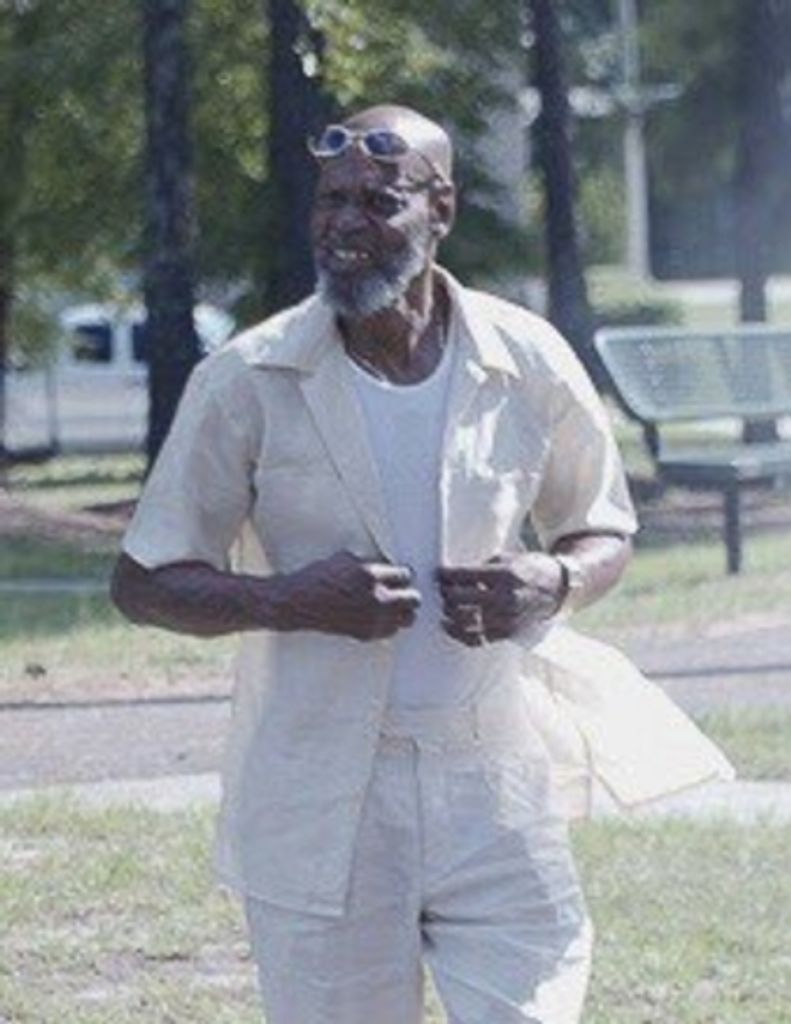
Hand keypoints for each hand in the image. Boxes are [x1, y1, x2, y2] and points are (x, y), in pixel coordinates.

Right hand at [279, 551, 420, 640]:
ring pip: (407, 619)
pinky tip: (378, 617)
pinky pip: (391, 631)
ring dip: (402, 611)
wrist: (299, 603)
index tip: (400, 576)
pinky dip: (389, 624)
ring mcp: (372, 618)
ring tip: (392, 607)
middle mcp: (375, 598)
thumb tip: (387, 567)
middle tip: (402, 592)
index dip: (403, 575)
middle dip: (408, 594)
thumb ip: (370, 564)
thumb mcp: (345, 559)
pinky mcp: (366, 633)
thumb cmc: (318, 579)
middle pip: (413, 599)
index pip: (405, 575)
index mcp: (370, 575)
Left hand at [437, 553, 562, 645]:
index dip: (446, 575)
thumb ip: (481, 568)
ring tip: (444, 607)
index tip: (437, 574)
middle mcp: (505, 598)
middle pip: (460, 599)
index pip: (464, 576)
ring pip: (465, 621)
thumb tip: (455, 576)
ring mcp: (506, 618)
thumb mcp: (507, 560)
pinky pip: (476, 638)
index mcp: (504, 576)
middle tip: (440, 590)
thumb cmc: (531, 570)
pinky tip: (449, 625)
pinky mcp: (506, 633)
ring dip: (449, 613)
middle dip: (445, 594)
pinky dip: (459, 633)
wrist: (557, 590)